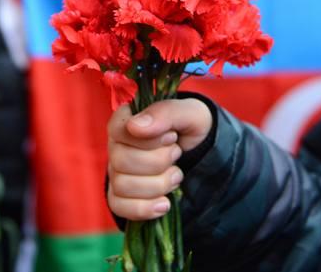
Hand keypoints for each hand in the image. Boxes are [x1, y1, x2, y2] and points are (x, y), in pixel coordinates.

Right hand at [107, 98, 212, 220]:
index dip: (148, 139)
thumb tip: (135, 126)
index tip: (172, 137)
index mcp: (128, 120)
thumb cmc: (192, 129)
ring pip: (122, 185)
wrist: (203, 157)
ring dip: (157, 184)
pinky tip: (164, 204)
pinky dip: (145, 208)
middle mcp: (117, 146)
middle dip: (158, 162)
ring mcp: (117, 173)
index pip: (119, 130)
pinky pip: (118, 207)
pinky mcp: (121, 196)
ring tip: (176, 175)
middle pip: (121, 161)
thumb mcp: (191, 113)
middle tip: (177, 154)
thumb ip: (165, 112)